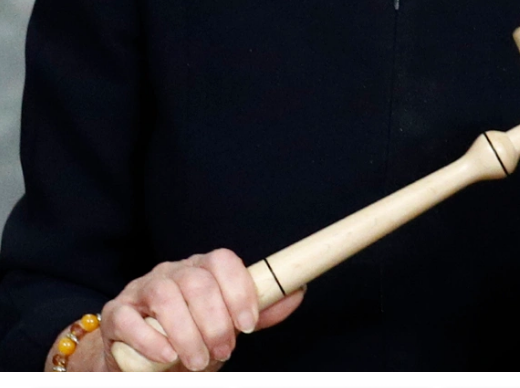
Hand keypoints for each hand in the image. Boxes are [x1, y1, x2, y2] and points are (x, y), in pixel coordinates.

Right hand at [96, 248, 303, 370]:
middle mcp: (173, 271)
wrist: (139, 357)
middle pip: (197, 282)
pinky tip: (167, 355)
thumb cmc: (189, 336)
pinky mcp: (117, 312)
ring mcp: (143, 289)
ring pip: (166, 296)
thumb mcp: (227, 324)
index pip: (222, 260)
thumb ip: (259, 312)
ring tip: (198, 360)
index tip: (247, 325)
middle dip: (215, 321)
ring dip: (187, 332)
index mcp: (202, 269)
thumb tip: (299, 291)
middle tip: (223, 352)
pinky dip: (151, 339)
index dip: (238, 290)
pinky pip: (131, 318)